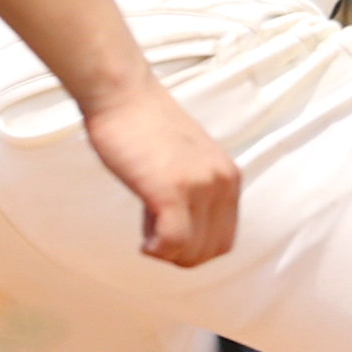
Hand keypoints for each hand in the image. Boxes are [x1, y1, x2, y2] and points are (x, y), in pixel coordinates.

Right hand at [79, 81, 237, 268]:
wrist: (123, 95)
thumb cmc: (142, 123)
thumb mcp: (186, 160)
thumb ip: (192, 190)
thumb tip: (176, 228)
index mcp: (228, 176)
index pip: (225, 238)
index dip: (195, 249)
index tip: (170, 241)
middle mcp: (221, 182)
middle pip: (213, 249)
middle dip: (182, 257)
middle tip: (155, 244)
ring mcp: (199, 187)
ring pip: (194, 250)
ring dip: (169, 255)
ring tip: (148, 239)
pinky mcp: (171, 191)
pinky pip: (173, 242)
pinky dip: (157, 250)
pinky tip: (144, 242)